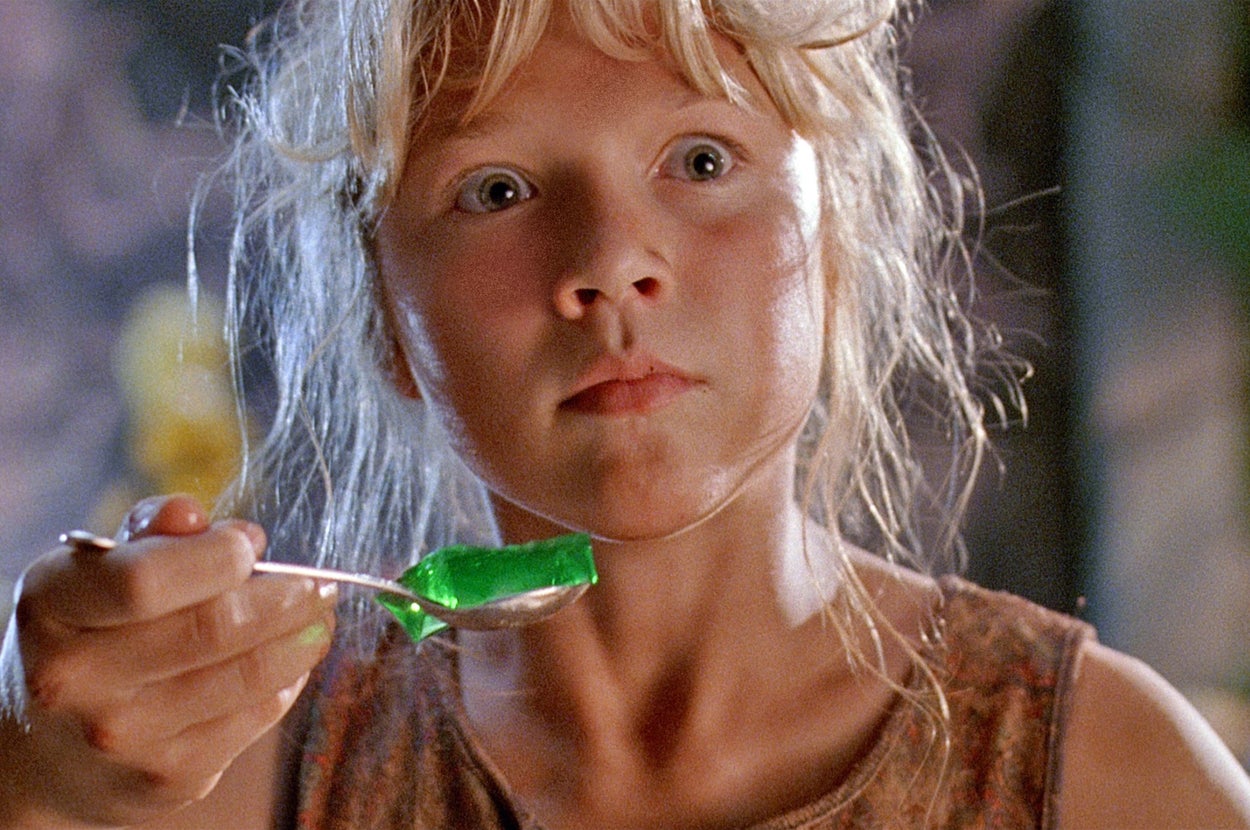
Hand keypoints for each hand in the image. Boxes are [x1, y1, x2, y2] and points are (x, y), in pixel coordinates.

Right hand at [0, 496, 335, 827]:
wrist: (39, 755)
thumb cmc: (85, 638)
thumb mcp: (95, 575)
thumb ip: (152, 535)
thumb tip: (217, 524)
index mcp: (54, 607)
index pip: (146, 579)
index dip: (218, 556)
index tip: (252, 543)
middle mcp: (77, 679)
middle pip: (215, 627)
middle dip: (287, 597)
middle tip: (318, 583)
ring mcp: (122, 737)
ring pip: (249, 675)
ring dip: (303, 639)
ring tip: (319, 615)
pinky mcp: (166, 778)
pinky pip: (255, 717)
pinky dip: (287, 681)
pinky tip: (292, 661)